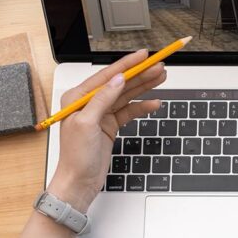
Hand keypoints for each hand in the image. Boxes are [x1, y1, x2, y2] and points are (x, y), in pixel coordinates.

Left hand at [47, 50, 165, 210]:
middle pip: (120, 83)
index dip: (127, 64)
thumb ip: (103, 99)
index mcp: (78, 97)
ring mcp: (101, 114)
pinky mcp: (110, 125)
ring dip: (144, 87)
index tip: (143, 55)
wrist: (79, 181)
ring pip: (127, 95)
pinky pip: (129, 111)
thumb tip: (117, 79)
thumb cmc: (76, 156)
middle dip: (141, 74)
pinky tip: (154, 103)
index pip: (107, 75)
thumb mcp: (87, 123)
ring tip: (161, 77)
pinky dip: (142, 107)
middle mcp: (90, 103)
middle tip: (159, 66)